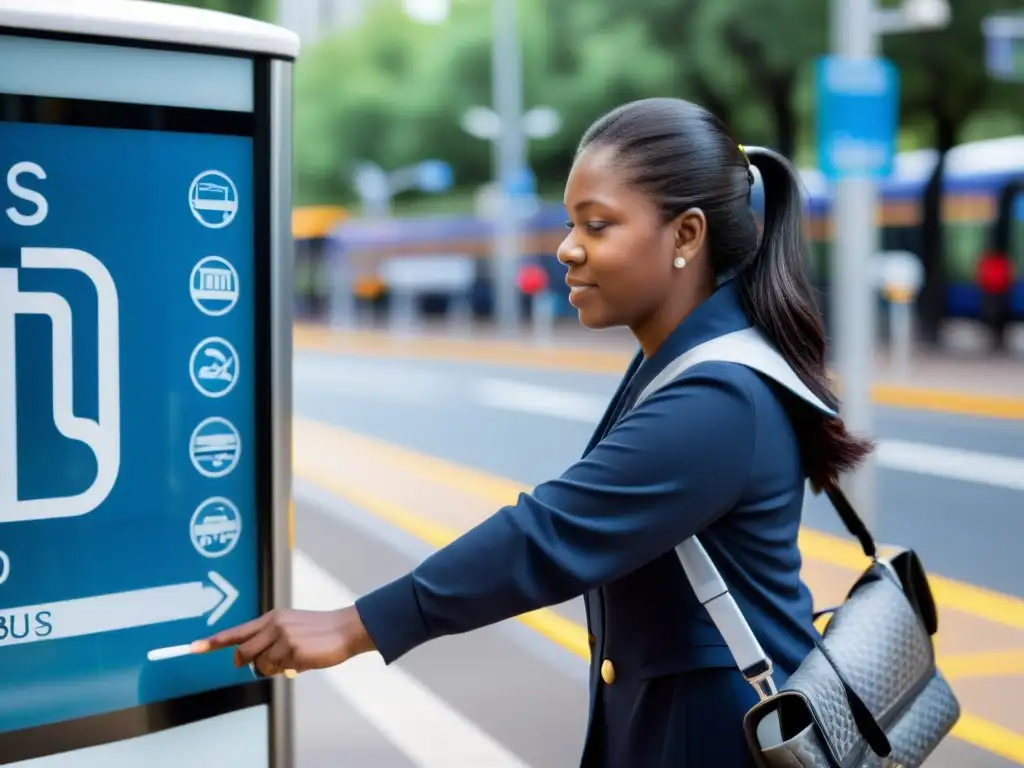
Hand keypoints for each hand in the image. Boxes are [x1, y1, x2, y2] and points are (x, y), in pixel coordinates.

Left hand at [190, 606, 375, 677]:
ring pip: (261, 666)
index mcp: (272, 617)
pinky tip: (305, 660)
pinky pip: (279, 670)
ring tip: (295, 657)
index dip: (214, 641)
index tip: (193, 647)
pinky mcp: (293, 651)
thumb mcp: (291, 628)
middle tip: (271, 662)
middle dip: (251, 664)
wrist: (345, 629)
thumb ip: (270, 641)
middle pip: (243, 654)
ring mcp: (283, 638)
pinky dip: (290, 670)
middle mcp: (274, 625)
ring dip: (275, 668)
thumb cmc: (319, 631)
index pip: (237, 631)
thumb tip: (255, 664)